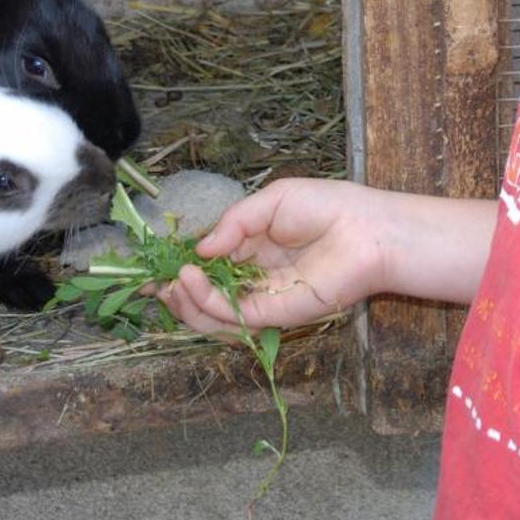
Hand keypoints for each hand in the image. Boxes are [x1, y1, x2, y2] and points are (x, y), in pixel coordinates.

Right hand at [157, 178, 388, 335]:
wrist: (367, 228)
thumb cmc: (327, 207)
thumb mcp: (271, 202)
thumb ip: (234, 224)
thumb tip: (200, 249)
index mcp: (254, 251)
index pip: (209, 268)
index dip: (181, 269)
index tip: (153, 268)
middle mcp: (256, 279)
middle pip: (206, 297)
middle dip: (177, 294)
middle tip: (153, 284)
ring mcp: (266, 299)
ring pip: (215, 315)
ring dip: (187, 303)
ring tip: (171, 283)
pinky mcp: (277, 314)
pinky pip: (235, 317)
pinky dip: (208, 303)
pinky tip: (191, 280)